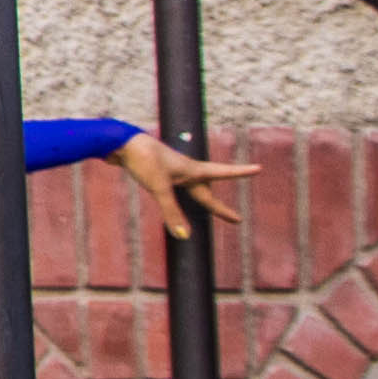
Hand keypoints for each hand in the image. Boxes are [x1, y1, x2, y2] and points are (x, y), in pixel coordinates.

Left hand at [116, 133, 253, 233]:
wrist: (118, 141)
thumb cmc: (143, 160)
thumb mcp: (159, 188)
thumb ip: (171, 212)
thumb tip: (185, 237)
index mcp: (191, 169)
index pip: (222, 173)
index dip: (241, 172)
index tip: (259, 168)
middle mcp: (184, 169)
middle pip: (206, 191)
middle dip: (219, 207)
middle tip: (236, 219)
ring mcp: (169, 170)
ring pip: (190, 188)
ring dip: (201, 197)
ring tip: (209, 207)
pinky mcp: (155, 171)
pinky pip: (172, 187)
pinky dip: (178, 195)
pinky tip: (174, 192)